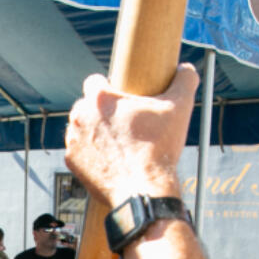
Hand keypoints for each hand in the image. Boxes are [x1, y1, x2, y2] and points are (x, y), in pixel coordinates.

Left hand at [63, 64, 198, 208]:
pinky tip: (107, 156)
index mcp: (99, 98)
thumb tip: (187, 68)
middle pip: (86, 106)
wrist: (143, 190)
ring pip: (80, 128)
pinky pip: (78, 150)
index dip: (108, 86)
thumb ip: (184, 80)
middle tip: (121, 122)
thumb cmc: (160, 148)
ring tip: (115, 140)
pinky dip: (89, 152)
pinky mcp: (71, 162)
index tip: (119, 97)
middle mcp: (80, 117)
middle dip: (100, 111)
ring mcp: (72, 141)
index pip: (94, 81)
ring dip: (93, 130)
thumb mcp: (179, 108)